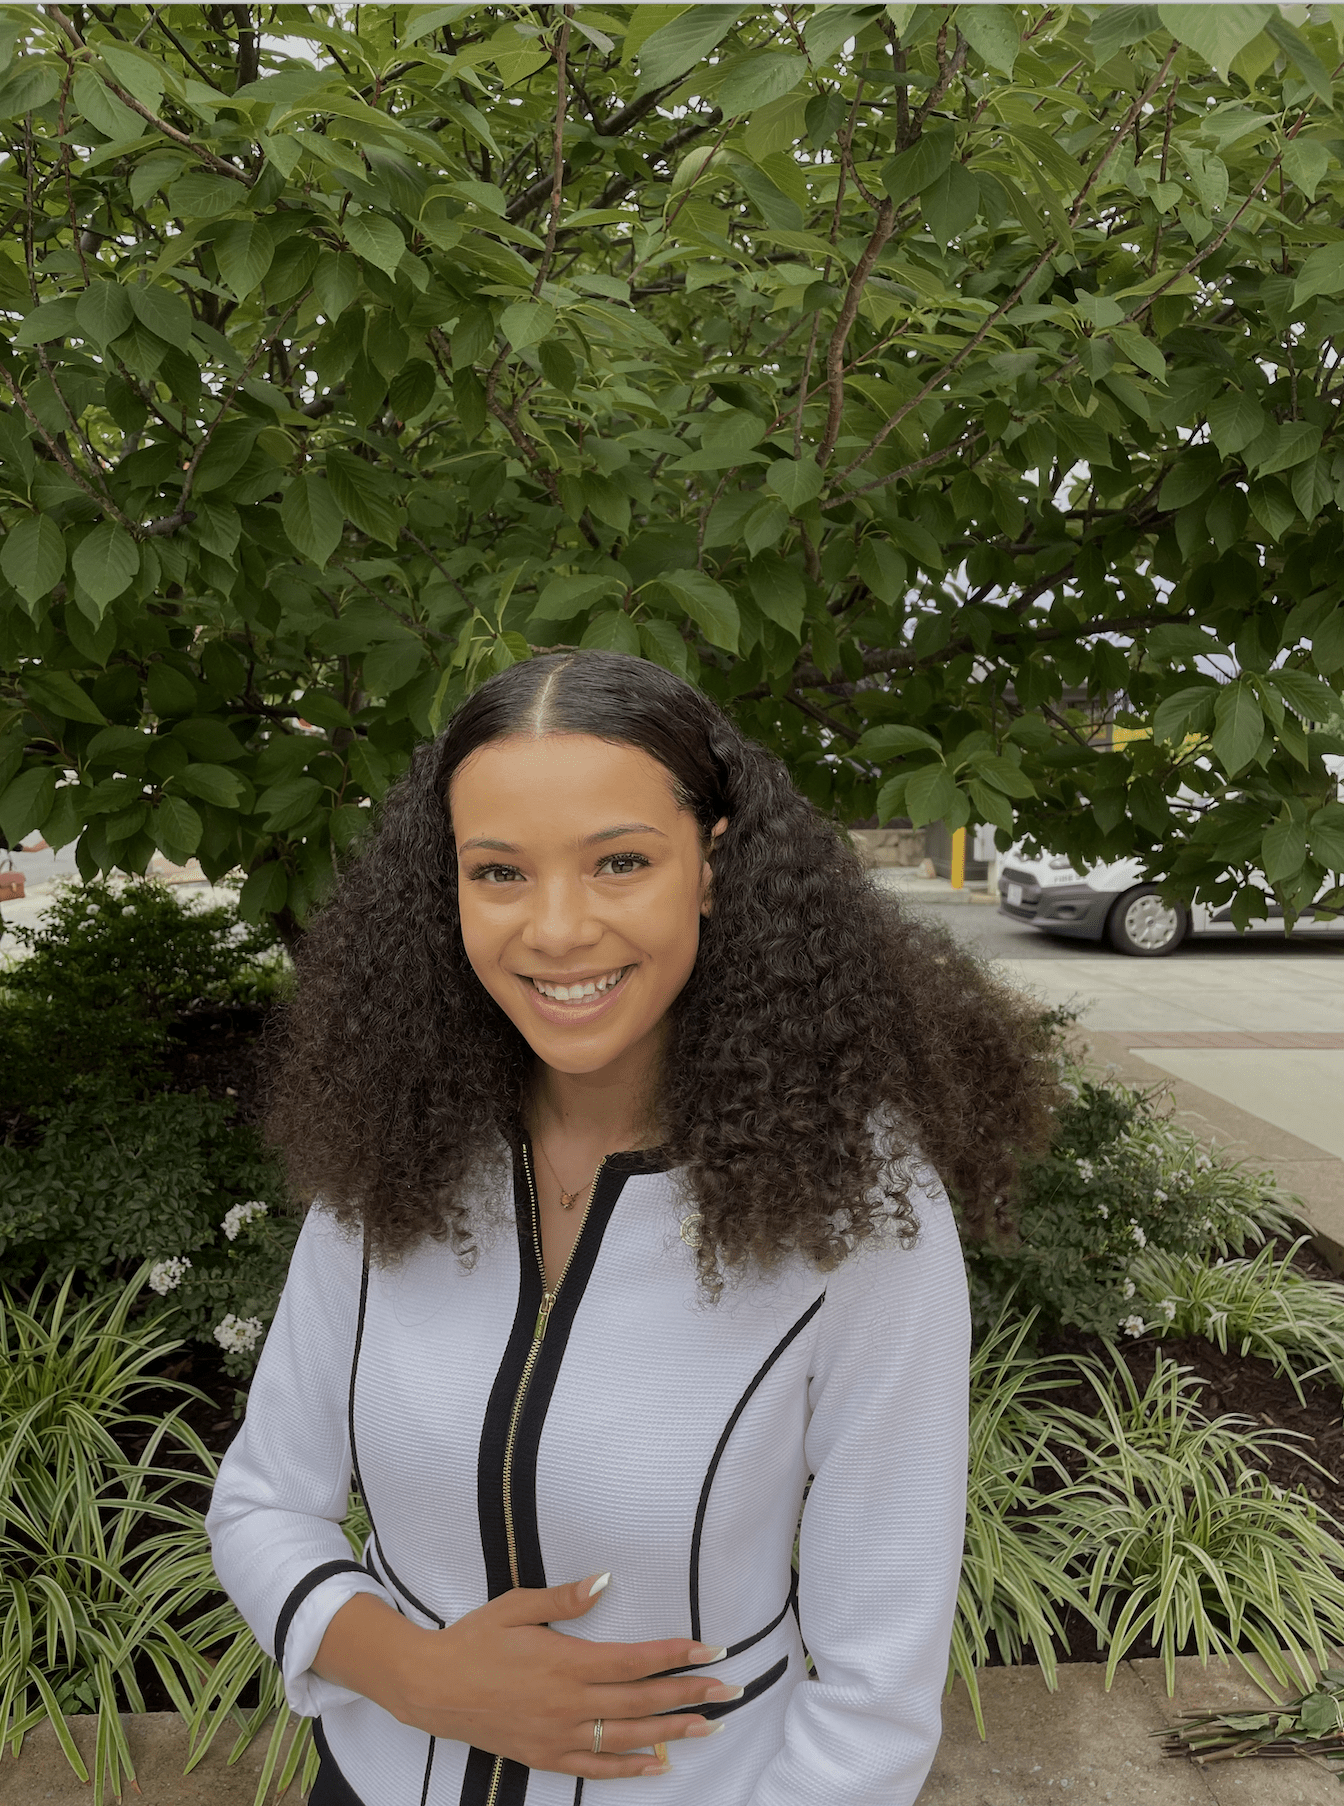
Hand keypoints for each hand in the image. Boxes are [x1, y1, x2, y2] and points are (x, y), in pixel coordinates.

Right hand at [316, 1573, 739, 1779]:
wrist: (432, 1687)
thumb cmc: (475, 1639)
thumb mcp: (516, 1606)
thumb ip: (563, 1598)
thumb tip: (605, 1580)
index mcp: (567, 1661)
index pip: (637, 1661)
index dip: (678, 1655)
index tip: (713, 1649)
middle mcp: (569, 1702)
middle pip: (643, 1700)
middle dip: (691, 1694)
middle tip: (732, 1690)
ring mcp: (558, 1734)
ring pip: (628, 1736)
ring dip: (673, 1731)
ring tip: (710, 1726)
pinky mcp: (545, 1756)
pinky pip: (596, 1766)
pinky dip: (630, 1768)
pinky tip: (658, 1765)